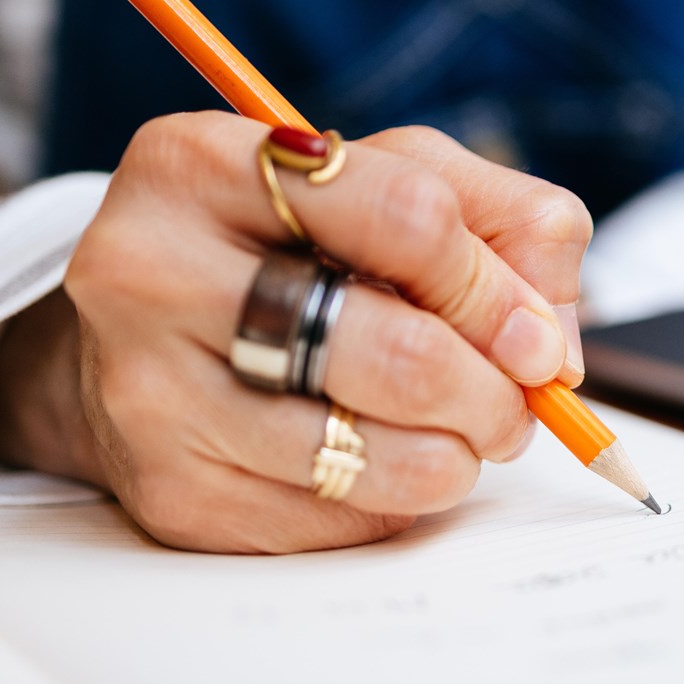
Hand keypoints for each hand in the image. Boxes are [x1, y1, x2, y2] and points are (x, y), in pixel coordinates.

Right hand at [0, 114, 592, 551]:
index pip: (409, 219)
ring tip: (456, 435)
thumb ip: (499, 220)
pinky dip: (386, 501)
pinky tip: (373, 463)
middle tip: (514, 405)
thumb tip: (550, 343)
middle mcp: (151, 271)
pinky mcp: (168, 492)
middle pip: (399, 354)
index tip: (533, 335)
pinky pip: (332, 521)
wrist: (134, 339)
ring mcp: (149, 390)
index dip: (497, 289)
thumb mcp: (383, 180)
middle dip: (492, 393)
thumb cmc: (280, 246)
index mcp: (202, 162)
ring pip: (370, 454)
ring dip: (451, 458)